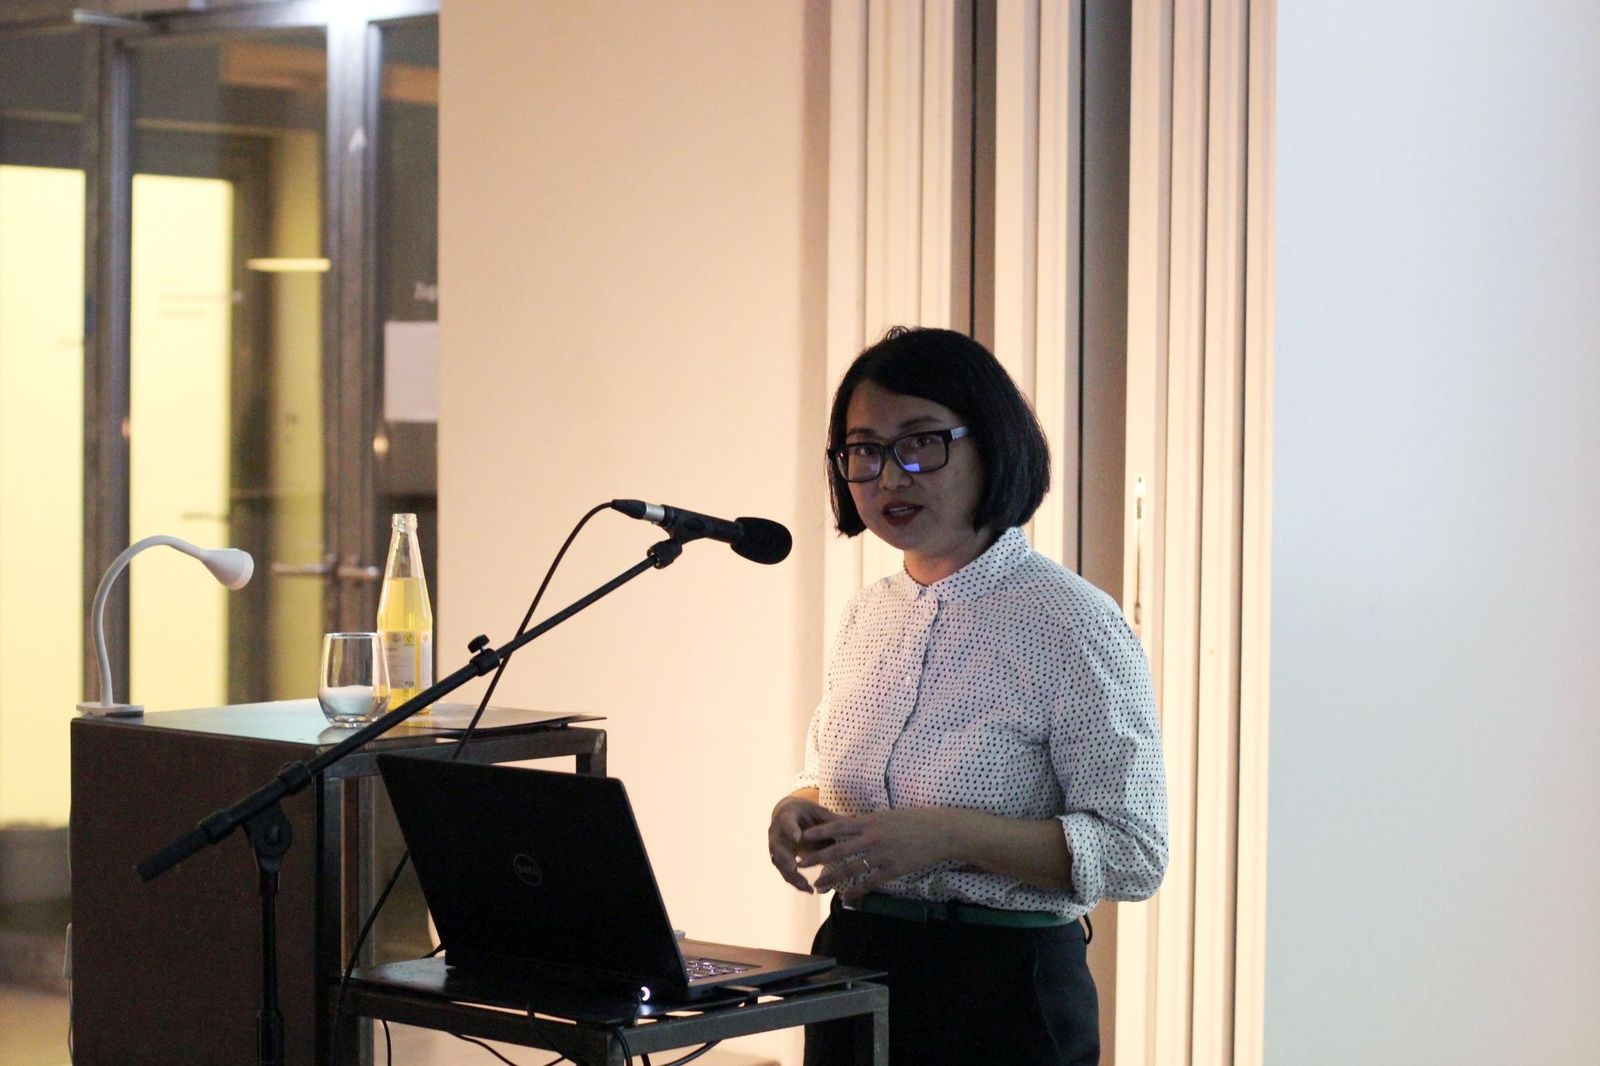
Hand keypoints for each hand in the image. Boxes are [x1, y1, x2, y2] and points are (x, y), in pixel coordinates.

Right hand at [768, 793, 839, 892]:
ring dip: (792, 876)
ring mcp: (775, 848)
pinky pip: (786, 873)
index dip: (791, 830)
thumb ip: (831, 819)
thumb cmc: (807, 814)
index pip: (786, 823)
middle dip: (785, 858)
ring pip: (779, 864)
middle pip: (777, 847)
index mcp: (786, 816)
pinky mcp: (780, 861)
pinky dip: (796, 883)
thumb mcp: (818, 812)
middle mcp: (776, 833)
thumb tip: (855, 820)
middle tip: (794, 867)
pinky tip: (810, 890)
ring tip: (807, 886)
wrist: (790, 818)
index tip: (799, 838)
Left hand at [799, 809, 956, 899]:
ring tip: (818, 885)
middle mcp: (872, 838)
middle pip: (838, 849)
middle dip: (817, 857)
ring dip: (832, 878)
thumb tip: (851, 820)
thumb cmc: (916, 820)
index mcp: (870, 821)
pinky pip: (870, 882)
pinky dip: (857, 890)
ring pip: (851, 869)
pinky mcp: (893, 870)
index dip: (819, 832)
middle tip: (800, 864)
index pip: (838, 826)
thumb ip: (869, 821)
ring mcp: (882, 855)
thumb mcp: (888, 815)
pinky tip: (847, 896)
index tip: (803, 837)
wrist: (940, 832)